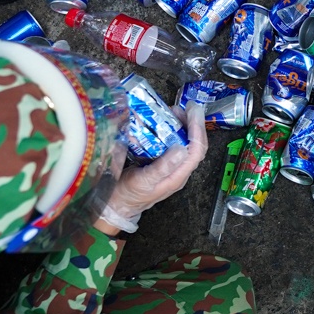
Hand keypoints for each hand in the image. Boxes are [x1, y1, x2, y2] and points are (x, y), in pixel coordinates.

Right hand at [97, 108, 206, 231]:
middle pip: (194, 145)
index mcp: (177, 176)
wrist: (115, 206)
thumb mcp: (143, 181)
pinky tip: (163, 123)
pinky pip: (172, 145)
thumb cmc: (128, 195)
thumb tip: (182, 149)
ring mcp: (171, 167)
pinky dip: (171, 131)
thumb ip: (162, 167)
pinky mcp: (161, 163)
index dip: (198, 129)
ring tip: (174, 112)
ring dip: (183, 126)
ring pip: (185, 144)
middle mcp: (178, 171)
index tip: (193, 111)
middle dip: (192, 124)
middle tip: (184, 107)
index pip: (196, 150)